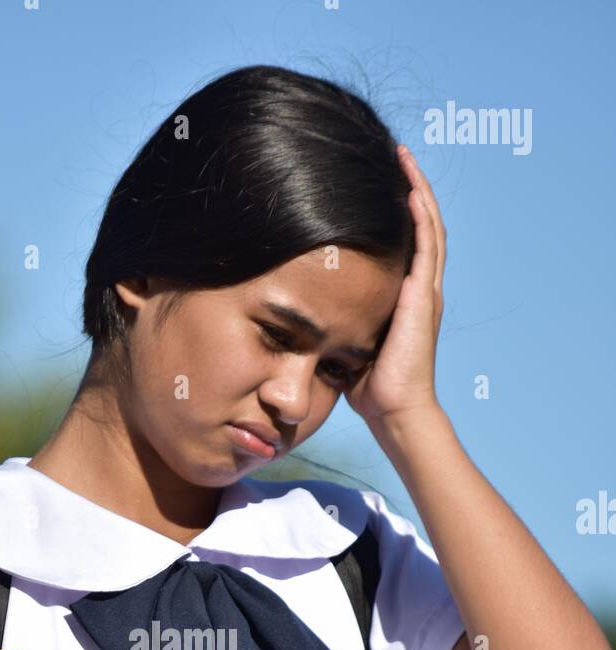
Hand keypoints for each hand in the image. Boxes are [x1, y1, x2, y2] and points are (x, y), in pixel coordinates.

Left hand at [343, 145, 446, 426]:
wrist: (394, 411)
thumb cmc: (369, 387)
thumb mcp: (348, 343)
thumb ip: (338, 320)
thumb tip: (305, 311)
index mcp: (405, 297)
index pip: (405, 242)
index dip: (397, 210)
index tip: (380, 183)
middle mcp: (421, 288)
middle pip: (422, 224)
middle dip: (410, 187)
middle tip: (397, 154)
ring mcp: (426, 292)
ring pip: (429, 227)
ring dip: (418, 190)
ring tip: (404, 159)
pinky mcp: (423, 299)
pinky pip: (427, 248)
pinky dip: (421, 218)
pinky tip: (411, 192)